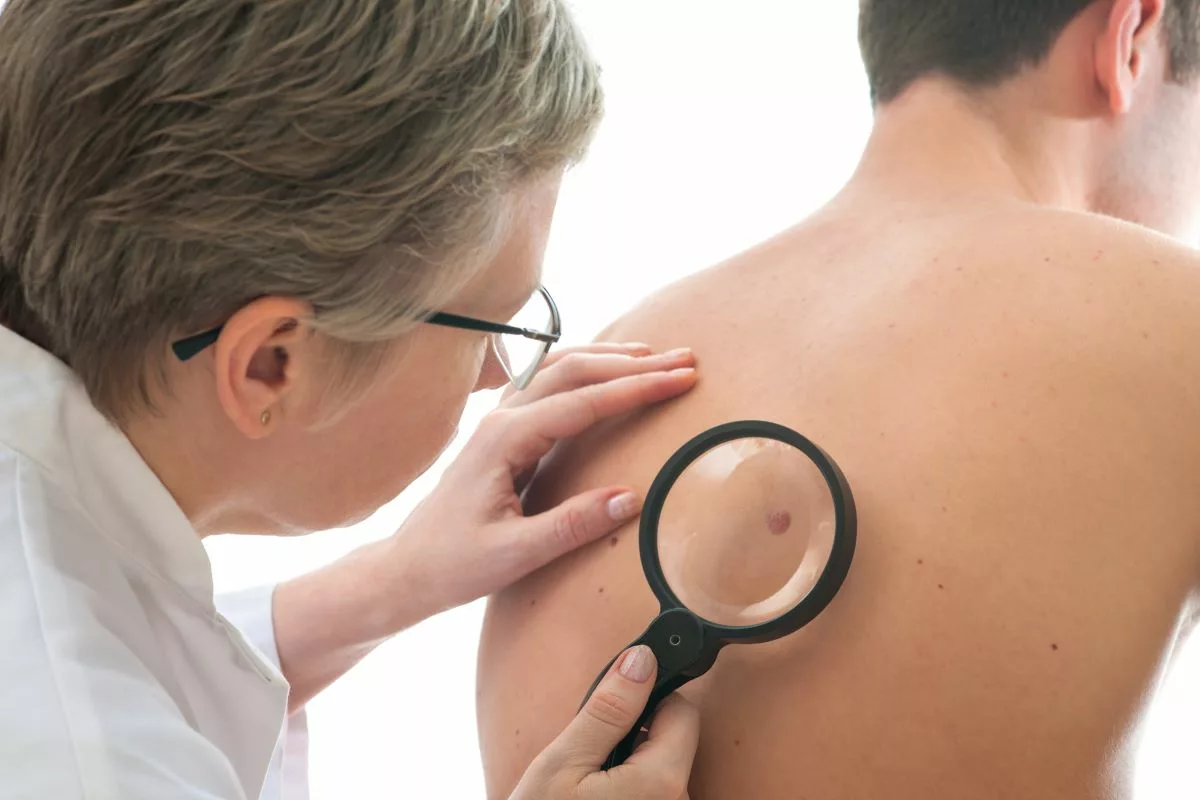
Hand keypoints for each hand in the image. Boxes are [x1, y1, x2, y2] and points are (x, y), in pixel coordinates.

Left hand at [394, 343, 697, 614]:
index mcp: (504, 440)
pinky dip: (585, 372)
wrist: (408, 569)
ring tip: (656, 357)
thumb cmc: (453, 564)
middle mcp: (501, 420)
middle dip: (632, 363)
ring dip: (609, 360)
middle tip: (684, 360)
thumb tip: (629, 497)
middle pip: (574, 371)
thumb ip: (572, 525)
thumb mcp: (515, 554)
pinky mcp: (503, 435)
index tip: (680, 380)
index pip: (583, 401)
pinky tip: (606, 373)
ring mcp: (499, 423)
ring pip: (559, 371)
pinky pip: (548, 387)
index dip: (636, 388)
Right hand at [511, 646, 699, 799]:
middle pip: (675, 744)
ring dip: (631, 768)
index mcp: (662, 782)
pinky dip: (629, 793)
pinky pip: (653, 797)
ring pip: (663, 773)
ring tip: (588, 788)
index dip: (648, 700)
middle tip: (590, 758)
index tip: (613, 711)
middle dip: (637, 738)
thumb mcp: (563, 762)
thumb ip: (609, 709)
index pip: (683, 712)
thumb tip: (643, 659)